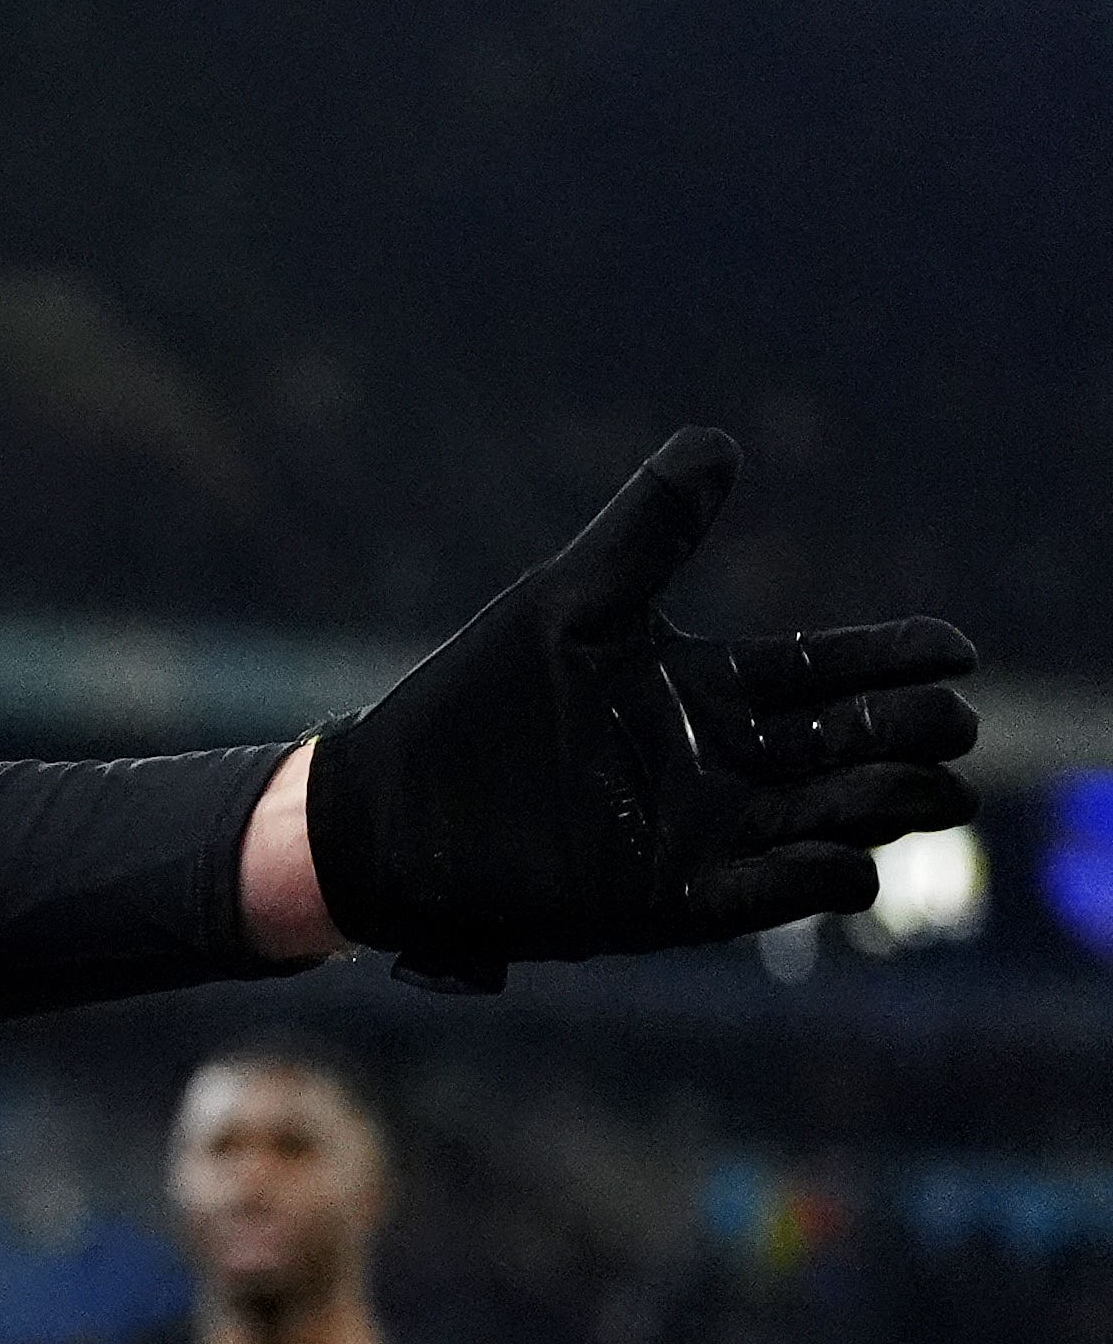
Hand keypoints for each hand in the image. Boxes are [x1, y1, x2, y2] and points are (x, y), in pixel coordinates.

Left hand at [304, 430, 977, 989]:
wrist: (386, 811)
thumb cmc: (472, 703)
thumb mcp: (571, 605)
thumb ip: (648, 533)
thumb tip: (720, 442)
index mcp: (712, 690)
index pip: (834, 671)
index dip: (901, 658)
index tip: (957, 649)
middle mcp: (726, 765)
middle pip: (856, 746)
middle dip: (912, 734)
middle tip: (950, 723)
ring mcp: (705, 835)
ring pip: (833, 820)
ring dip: (884, 805)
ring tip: (922, 787)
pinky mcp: (670, 901)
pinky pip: (767, 896)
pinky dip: (814, 878)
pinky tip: (845, 859)